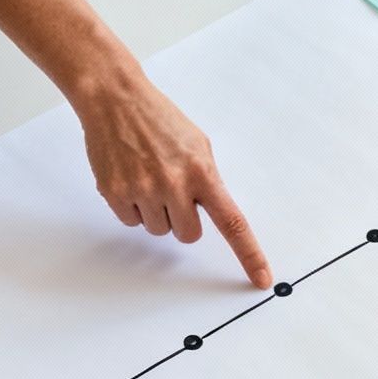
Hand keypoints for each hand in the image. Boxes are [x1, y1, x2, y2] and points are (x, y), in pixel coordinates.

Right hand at [78, 76, 271, 288]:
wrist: (115, 100)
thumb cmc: (159, 119)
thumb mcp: (197, 144)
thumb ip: (208, 179)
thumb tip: (212, 209)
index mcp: (202, 172)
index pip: (232, 223)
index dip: (249, 254)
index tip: (262, 279)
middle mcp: (174, 184)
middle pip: (188, 235)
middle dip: (183, 219)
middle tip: (173, 191)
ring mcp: (142, 190)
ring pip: (158, 230)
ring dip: (156, 211)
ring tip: (147, 177)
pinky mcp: (115, 193)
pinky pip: (131, 221)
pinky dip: (132, 207)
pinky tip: (129, 178)